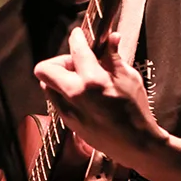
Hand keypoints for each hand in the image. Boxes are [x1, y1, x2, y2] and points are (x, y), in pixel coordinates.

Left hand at [33, 27, 164, 167]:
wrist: (135, 145)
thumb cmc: (136, 111)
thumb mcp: (129, 78)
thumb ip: (114, 57)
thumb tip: (112, 38)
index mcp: (92, 80)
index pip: (76, 50)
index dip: (77, 38)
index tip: (79, 35)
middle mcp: (74, 95)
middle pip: (44, 69)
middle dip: (59, 61)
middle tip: (77, 63)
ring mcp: (68, 111)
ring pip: (46, 86)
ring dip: (59, 77)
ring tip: (80, 79)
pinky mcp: (68, 122)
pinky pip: (55, 101)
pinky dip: (64, 93)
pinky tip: (83, 95)